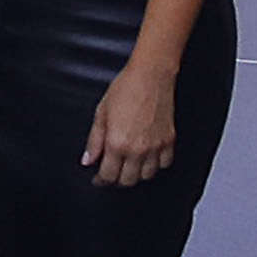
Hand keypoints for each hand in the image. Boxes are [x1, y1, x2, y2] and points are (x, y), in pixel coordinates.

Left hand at [83, 57, 177, 187]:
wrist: (151, 76)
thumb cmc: (125, 89)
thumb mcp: (101, 113)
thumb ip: (94, 141)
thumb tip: (88, 160)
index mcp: (117, 143)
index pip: (108, 175)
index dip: (100, 180)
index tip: (98, 178)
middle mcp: (138, 149)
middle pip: (127, 180)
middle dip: (116, 179)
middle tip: (111, 172)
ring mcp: (156, 147)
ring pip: (146, 176)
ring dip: (135, 174)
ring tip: (128, 166)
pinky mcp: (169, 141)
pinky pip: (164, 164)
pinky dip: (155, 166)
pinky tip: (147, 159)